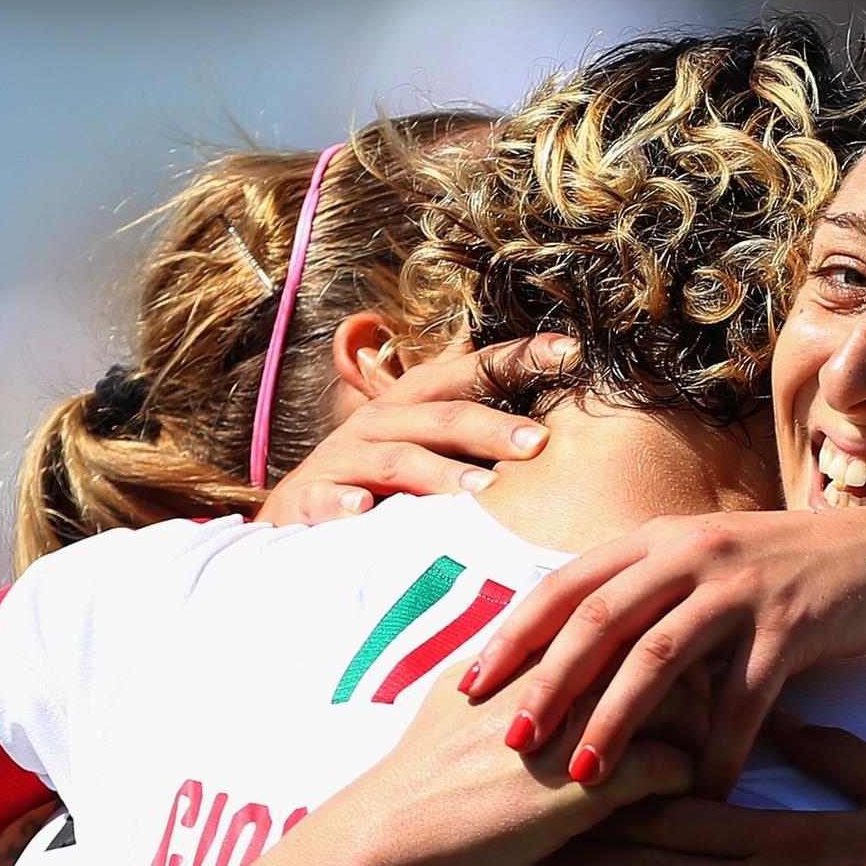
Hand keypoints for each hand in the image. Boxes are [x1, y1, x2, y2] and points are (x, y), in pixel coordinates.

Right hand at [258, 336, 576, 523]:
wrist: (294, 515)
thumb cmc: (377, 480)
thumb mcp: (424, 448)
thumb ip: (473, 434)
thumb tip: (552, 426)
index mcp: (412, 404)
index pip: (470, 372)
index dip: (517, 357)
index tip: (570, 350)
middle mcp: (378, 422)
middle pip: (442, 417)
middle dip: (492, 427)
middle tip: (539, 443)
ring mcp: (342, 458)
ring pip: (397, 460)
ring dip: (439, 473)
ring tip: (482, 492)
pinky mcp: (306, 496)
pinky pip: (326, 496)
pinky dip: (343, 502)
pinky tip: (363, 509)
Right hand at [318, 642, 698, 865]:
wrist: (387, 833)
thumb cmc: (423, 774)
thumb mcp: (461, 699)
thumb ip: (506, 667)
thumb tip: (527, 651)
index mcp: (534, 648)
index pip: (629, 617)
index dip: (660, 645)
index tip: (675, 680)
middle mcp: (561, 674)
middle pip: (669, 648)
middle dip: (699, 681)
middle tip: (705, 722)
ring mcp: (576, 725)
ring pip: (685, 702)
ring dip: (702, 733)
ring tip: (699, 760)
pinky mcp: (586, 785)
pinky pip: (673, 767)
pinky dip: (690, 782)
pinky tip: (684, 799)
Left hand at [458, 508, 865, 796]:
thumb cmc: (783, 576)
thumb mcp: (704, 567)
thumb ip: (642, 597)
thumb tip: (564, 647)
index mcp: (658, 541)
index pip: (564, 586)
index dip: (511, 637)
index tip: (466, 689)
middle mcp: (690, 552)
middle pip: (598, 620)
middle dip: (547, 684)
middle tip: (509, 742)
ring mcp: (741, 585)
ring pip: (659, 657)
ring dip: (617, 721)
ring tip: (584, 777)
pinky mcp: (792, 623)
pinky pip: (745, 694)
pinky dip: (720, 746)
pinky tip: (703, 790)